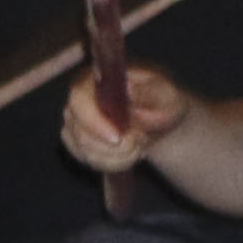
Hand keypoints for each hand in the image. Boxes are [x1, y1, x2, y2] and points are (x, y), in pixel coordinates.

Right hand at [60, 60, 188, 173]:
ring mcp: (76, 125)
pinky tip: (131, 153)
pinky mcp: (78, 145)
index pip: (79, 99)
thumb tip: (130, 93)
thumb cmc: (163, 99)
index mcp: (96, 79)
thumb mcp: (166, 91)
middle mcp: (80, 102)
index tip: (118, 138)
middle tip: (141, 141)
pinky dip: (115, 163)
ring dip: (118, 156)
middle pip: (79, 132)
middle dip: (113, 147)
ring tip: (140, 145)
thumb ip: (150, 92)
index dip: (94, 122)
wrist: (161, 117)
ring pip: (86, 152)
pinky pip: (90, 162)